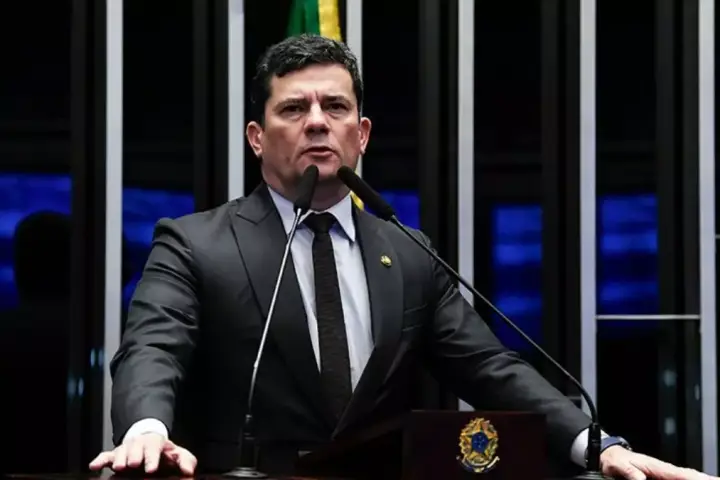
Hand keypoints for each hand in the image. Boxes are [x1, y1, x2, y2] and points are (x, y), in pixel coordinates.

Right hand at [88, 432, 196, 474]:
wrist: (150, 442)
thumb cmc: (164, 453)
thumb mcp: (178, 455)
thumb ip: (185, 461)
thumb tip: (189, 471)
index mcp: (155, 443)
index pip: (154, 446)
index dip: (152, 457)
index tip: (151, 468)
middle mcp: (139, 444)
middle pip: (136, 447)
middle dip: (134, 455)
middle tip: (134, 464)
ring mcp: (126, 449)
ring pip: (121, 451)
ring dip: (120, 458)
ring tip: (120, 467)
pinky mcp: (115, 456)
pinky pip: (106, 456)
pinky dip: (100, 460)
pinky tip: (94, 466)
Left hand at [601, 445, 716, 479]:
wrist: (610, 456)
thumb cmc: (616, 460)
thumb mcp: (619, 467)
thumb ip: (631, 473)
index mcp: (656, 467)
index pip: (679, 474)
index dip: (695, 478)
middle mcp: (663, 470)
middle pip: (689, 475)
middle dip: (705, 478)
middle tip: (719, 479)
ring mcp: (664, 474)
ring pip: (687, 476)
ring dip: (700, 478)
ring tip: (715, 479)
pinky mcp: (661, 477)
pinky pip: (679, 479)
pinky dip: (690, 478)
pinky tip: (699, 478)